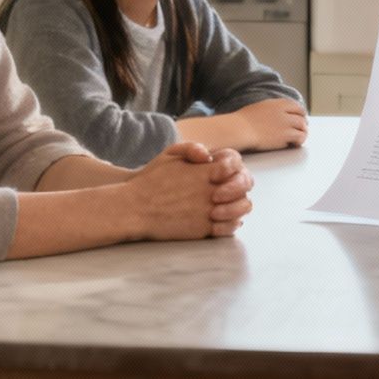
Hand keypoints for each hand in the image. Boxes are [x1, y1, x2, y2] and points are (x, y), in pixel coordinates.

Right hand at [127, 142, 252, 239]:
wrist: (135, 209)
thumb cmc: (151, 181)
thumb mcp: (168, 155)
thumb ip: (192, 149)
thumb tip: (209, 155)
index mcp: (204, 172)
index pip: (235, 166)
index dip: (233, 168)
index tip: (224, 172)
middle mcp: (210, 192)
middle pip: (243, 188)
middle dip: (241, 187)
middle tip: (232, 189)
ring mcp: (209, 212)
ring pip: (241, 209)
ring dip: (239, 205)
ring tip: (231, 204)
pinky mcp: (203, 230)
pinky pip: (229, 228)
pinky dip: (232, 224)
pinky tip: (225, 220)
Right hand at [234, 98, 308, 149]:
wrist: (239, 129)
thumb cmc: (242, 121)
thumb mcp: (259, 108)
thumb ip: (271, 109)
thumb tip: (274, 114)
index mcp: (277, 103)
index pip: (296, 106)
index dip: (300, 114)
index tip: (300, 119)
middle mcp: (283, 112)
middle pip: (301, 116)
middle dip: (303, 124)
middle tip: (302, 131)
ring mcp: (285, 123)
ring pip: (303, 127)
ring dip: (303, 133)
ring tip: (299, 140)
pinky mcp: (285, 134)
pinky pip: (300, 137)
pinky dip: (299, 141)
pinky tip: (294, 144)